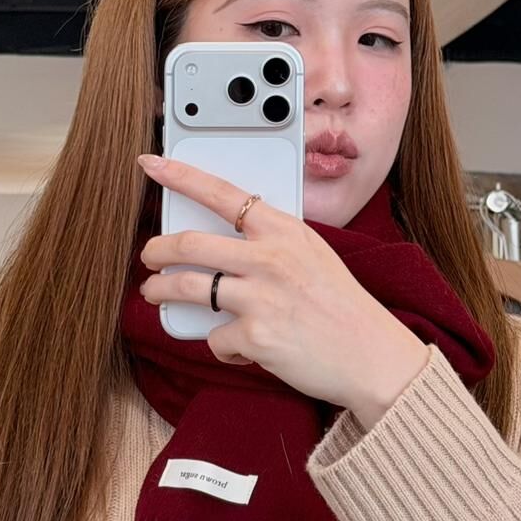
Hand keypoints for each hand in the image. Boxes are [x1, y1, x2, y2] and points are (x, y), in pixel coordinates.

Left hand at [137, 154, 428, 428]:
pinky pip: (214, 338)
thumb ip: (271, 245)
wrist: (372, 356)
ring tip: (154, 294)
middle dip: (156, 249)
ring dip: (160, 291)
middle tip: (149, 257)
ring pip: (186, 287)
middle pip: (189, 244)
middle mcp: (270, 258)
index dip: (181, 177)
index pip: (223, 194)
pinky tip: (240, 347)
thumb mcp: (312, 256)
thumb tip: (223, 247)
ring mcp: (260, 297)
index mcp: (284, 231)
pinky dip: (220, 345)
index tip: (151, 165)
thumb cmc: (341, 306)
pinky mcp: (255, 336)